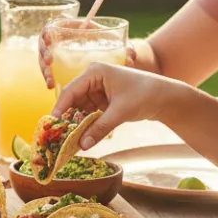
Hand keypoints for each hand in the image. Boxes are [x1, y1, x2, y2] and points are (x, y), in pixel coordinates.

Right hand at [38, 21, 137, 88]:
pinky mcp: (65, 70)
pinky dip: (52, 80)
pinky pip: (54, 74)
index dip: (48, 30)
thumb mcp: (125, 48)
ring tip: (51, 83)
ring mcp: (64, 56)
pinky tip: (53, 88)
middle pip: (47, 46)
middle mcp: (68, 42)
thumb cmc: (122, 50)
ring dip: (46, 72)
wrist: (122, 62)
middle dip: (44, 56)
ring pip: (48, 63)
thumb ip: (128, 51)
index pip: (57, 25)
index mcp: (80, 30)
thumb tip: (130, 57)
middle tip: (49, 65)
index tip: (47, 37)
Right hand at [48, 61, 185, 149]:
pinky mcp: (104, 99)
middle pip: (73, 100)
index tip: (51, 125)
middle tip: (60, 137)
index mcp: (94, 72)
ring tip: (71, 140)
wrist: (165, 97)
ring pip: (81, 108)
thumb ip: (99, 128)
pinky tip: (84, 136)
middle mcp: (93, 78)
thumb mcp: (120, 112)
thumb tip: (82, 145)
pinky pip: (90, 112)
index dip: (60, 108)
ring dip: (78, 123)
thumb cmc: (144, 96)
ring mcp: (98, 89)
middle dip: (69, 118)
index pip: (70, 91)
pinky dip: (87, 124)